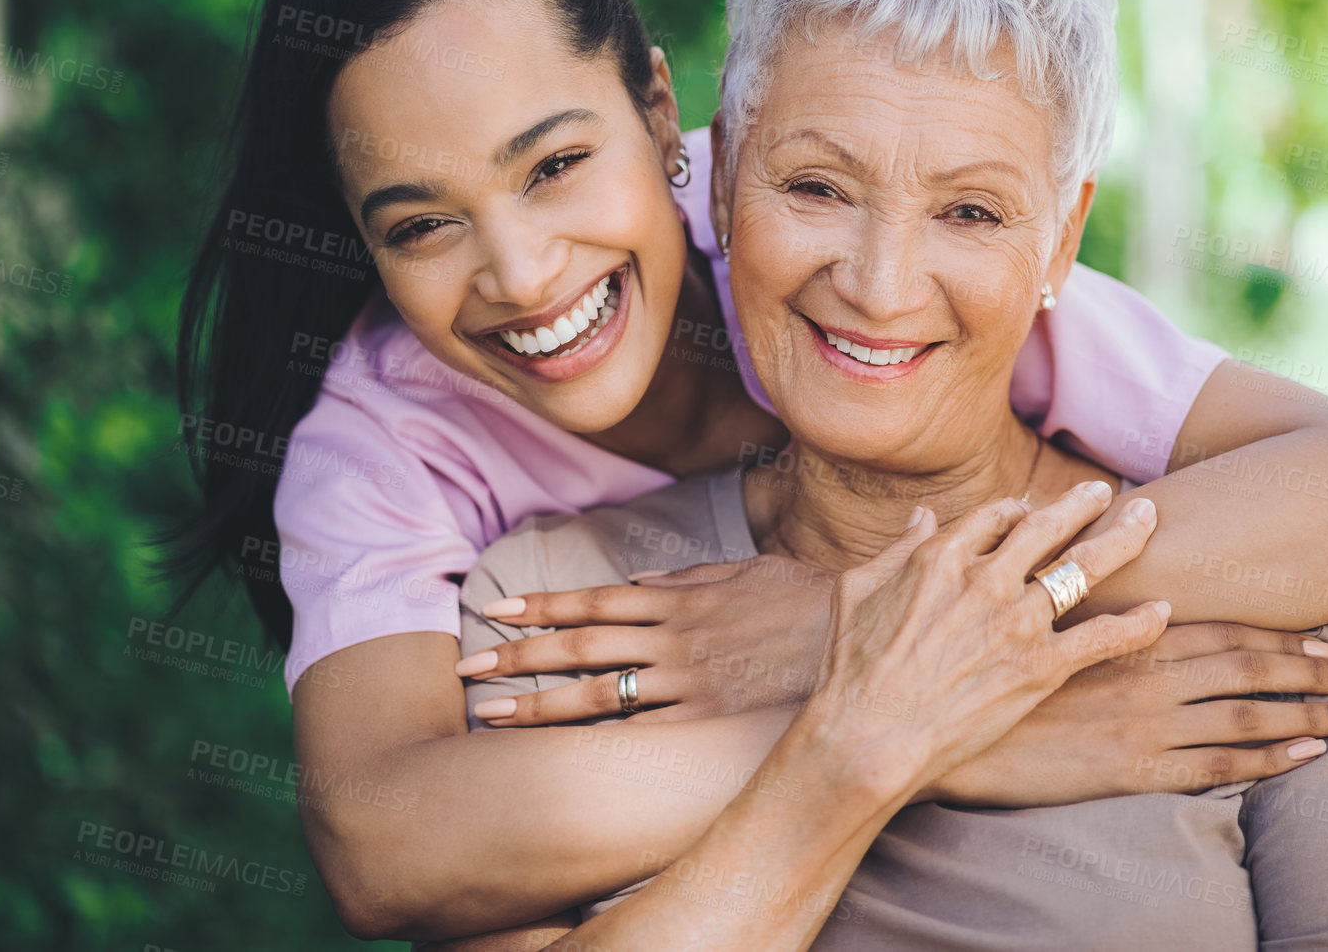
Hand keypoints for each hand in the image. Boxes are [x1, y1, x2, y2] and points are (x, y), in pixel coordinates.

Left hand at [456, 555, 840, 723]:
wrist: (860, 639)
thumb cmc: (808, 602)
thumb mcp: (748, 570)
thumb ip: (690, 576)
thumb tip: (641, 583)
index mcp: (679, 600)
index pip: (595, 601)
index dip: (543, 606)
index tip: (497, 608)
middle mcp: (672, 640)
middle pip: (579, 648)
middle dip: (518, 655)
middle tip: (467, 666)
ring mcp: (687, 684)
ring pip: (598, 694)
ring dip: (539, 704)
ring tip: (491, 714)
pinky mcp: (707, 722)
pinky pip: (642, 735)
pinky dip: (598, 743)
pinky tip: (560, 756)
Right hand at [800, 482, 1172, 797]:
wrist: (868, 734)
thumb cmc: (851, 669)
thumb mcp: (857, 590)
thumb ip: (896, 548)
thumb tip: (922, 517)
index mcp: (941, 556)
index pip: (997, 515)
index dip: (1021, 508)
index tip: (1036, 509)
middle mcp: (986, 578)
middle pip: (1049, 526)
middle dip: (1083, 504)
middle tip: (1108, 492)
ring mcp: (1016, 621)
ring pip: (1085, 567)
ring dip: (1122, 538)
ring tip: (1147, 519)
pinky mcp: (1040, 667)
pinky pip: (1103, 637)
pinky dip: (1138, 624)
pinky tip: (1162, 612)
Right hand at [931, 621, 1327, 806]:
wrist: (949, 729)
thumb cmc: (986, 667)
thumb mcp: (1029, 618)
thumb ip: (1069, 591)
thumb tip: (1103, 574)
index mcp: (1130, 634)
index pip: (1226, 629)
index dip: (1285, 635)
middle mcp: (1149, 672)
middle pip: (1252, 668)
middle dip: (1314, 671)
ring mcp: (1145, 721)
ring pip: (1247, 714)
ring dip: (1309, 714)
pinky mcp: (1133, 767)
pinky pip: (1215, 765)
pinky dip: (1266, 759)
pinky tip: (1304, 756)